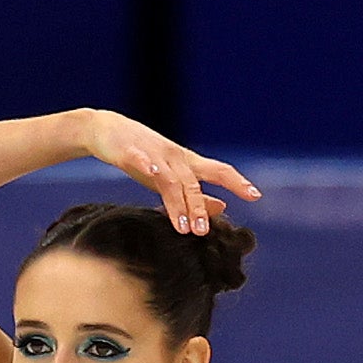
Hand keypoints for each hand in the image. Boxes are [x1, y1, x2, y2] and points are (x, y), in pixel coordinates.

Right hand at [76, 111, 260, 235]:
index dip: (236, 182)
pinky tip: (151, 171)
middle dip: (199, 207)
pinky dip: (146, 164)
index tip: (255, 195)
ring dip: (177, 201)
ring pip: (169, 179)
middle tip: (203, 233)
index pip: (218, 171)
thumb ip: (197, 193)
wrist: (106, 130)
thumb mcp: (172, 178)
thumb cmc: (143, 157)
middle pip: (192, 183)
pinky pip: (139, 158)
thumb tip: (224, 207)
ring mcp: (153, 153)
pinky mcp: (129, 150)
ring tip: (182, 226)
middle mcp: (175, 157)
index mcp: (187, 163)